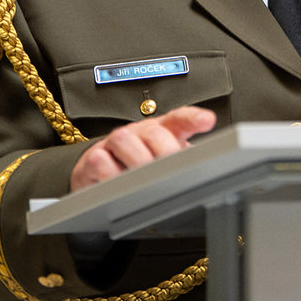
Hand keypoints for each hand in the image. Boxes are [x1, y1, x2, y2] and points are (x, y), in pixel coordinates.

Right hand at [70, 106, 215, 191]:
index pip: (180, 118)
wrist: (98, 174)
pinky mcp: (93, 158)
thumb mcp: (165, 163)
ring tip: (146, 178)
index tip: (207, 121)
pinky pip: (100, 160)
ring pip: (125, 139)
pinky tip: (117, 182)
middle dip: (165, 150)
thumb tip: (204, 170)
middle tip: (173, 168)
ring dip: (137, 160)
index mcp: (163, 131)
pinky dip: (110, 173)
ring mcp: (115, 143)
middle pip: (154, 131)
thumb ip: (183, 162)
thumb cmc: (137, 166)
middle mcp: (139, 132)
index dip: (193, 118)